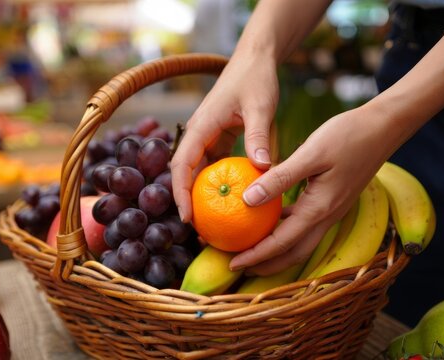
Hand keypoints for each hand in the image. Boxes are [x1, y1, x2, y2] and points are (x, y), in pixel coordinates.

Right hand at [171, 53, 279, 222]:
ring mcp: (208, 135)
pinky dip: (218, 182)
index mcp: (201, 126)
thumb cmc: (256, 78)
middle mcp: (199, 132)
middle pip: (184, 172)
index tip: (186, 217)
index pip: (181, 164)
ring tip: (212, 222)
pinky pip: (214, 164)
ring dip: (202, 194)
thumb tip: (263, 169)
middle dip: (187, 201)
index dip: (180, 192)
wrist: (256, 58)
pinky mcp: (219, 137)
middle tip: (200, 231)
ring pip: (198, 170)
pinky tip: (231, 200)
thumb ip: (259, 137)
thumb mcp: (260, 108)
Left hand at [230, 105, 393, 274]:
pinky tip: (272, 218)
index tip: (233, 263)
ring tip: (252, 248)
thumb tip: (247, 199)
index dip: (256, 256)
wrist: (384, 128)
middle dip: (267, 264)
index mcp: (319, 209)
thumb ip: (280, 178)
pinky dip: (287, 228)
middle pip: (293, 253)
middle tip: (240, 266)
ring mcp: (332, 210)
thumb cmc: (348, 136)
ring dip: (277, 249)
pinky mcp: (333, 200)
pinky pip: (306, 223)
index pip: (282, 243)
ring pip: (301, 240)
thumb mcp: (311, 154)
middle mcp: (327, 216)